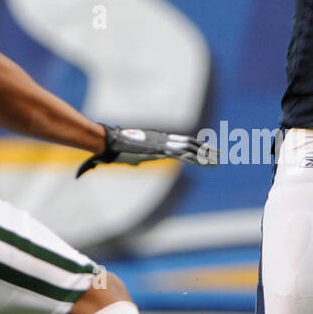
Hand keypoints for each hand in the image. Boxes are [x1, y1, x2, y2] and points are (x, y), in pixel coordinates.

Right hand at [76, 125, 216, 177]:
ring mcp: (163, 145)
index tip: (204, 152)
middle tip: (220, 156)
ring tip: (220, 160)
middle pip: (189, 145)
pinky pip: (183, 155)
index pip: (180, 143)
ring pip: (190, 149)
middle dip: (206, 151)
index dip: (194, 147)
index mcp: (156, 143)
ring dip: (206, 155)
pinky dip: (196, 158)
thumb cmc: (109, 150)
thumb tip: (92, 171)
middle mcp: (163, 142)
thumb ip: (109, 163)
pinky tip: (208, 162)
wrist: (108, 142)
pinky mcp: (161, 150)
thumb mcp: (113, 159)